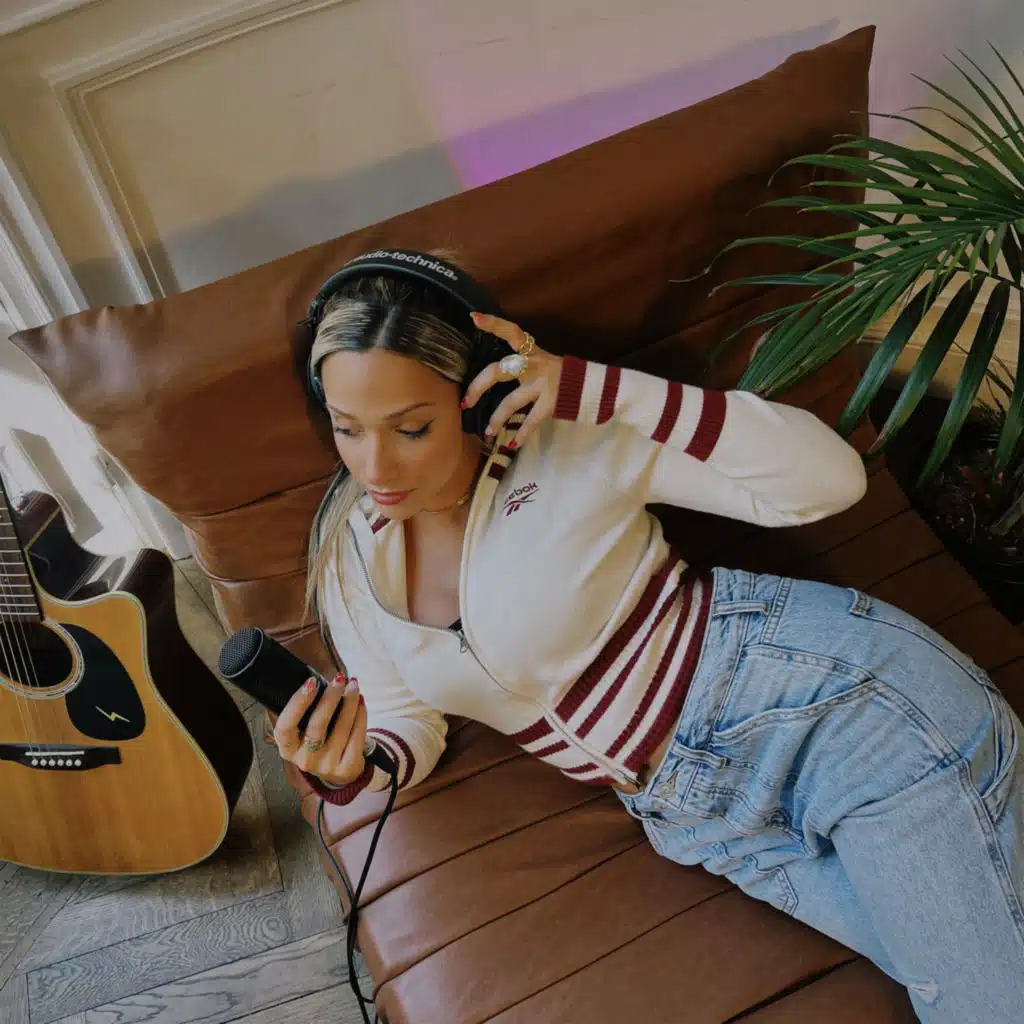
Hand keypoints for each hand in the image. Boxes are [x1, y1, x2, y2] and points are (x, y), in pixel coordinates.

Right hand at [272, 672, 366, 785]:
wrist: (340, 771)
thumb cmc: (320, 741)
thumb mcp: (305, 731)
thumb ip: (307, 710)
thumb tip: (317, 678)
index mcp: (288, 748)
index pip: (285, 727)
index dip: (297, 704)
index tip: (311, 681)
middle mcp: (304, 760)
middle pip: (317, 725)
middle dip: (330, 697)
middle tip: (340, 678)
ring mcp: (326, 766)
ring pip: (341, 728)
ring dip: (350, 702)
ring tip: (353, 685)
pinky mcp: (346, 768)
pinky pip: (356, 736)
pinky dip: (360, 715)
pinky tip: (360, 702)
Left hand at [463, 312, 562, 447]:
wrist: (590, 385)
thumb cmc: (560, 375)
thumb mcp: (540, 362)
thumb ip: (520, 365)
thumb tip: (489, 378)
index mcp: (531, 351)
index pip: (511, 332)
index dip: (493, 324)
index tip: (474, 319)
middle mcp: (534, 364)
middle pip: (499, 370)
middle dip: (478, 386)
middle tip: (465, 402)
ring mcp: (542, 384)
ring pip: (511, 401)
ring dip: (496, 418)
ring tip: (487, 432)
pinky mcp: (551, 402)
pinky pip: (531, 420)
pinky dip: (522, 433)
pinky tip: (512, 444)